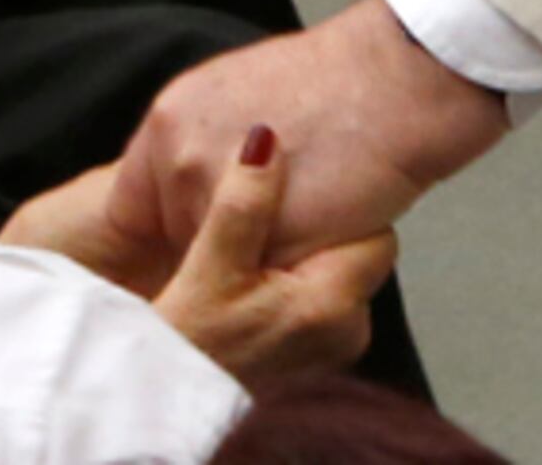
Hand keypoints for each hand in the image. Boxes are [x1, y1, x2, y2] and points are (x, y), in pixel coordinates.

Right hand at [8, 142, 397, 388]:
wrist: (168, 398)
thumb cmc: (188, 342)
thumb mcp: (209, 266)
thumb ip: (243, 205)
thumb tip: (265, 142)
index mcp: (333, 307)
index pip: (373, 229)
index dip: (339, 202)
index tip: (303, 184)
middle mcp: (347, 331)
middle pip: (357, 246)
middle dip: (320, 225)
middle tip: (273, 207)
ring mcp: (334, 344)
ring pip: (337, 266)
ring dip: (305, 249)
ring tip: (259, 239)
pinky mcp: (315, 349)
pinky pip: (322, 292)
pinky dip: (295, 275)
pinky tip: (256, 269)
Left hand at [110, 0, 511, 269]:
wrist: (396, 78)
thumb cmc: (334, 83)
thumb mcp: (234, 96)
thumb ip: (197, 145)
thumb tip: (183, 189)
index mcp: (166, 123)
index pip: (132, 211)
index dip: (165, 234)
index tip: (191, 244)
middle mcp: (177, 159)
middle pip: (180, 243)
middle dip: (220, 247)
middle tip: (279, 211)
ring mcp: (216, 198)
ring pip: (225, 268)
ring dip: (259, 260)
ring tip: (308, 205)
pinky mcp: (264, 234)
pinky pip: (270, 280)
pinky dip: (297, 269)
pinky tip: (327, 220)